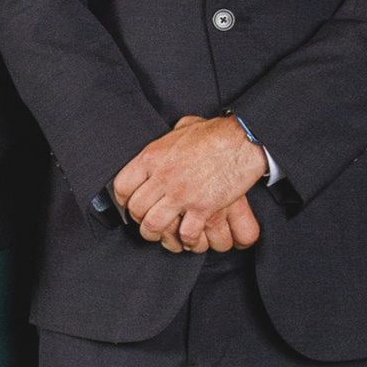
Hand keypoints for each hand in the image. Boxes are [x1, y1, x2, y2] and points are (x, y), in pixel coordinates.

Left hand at [113, 116, 265, 248]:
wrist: (243, 140)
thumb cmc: (216, 132)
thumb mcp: (183, 128)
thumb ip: (170, 136)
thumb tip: (170, 135)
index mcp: (152, 157)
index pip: (123, 186)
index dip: (123, 199)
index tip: (129, 203)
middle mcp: (162, 177)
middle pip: (137, 209)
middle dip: (140, 220)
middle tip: (147, 221)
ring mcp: (181, 194)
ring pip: (154, 225)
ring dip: (156, 234)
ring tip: (162, 235)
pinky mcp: (203, 208)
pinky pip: (185, 233)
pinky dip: (186, 239)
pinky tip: (188, 236)